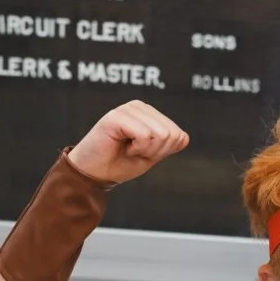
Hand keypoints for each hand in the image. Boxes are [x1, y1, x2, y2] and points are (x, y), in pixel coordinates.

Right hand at [67, 101, 188, 184]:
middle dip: (155, 152)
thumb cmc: (120, 164)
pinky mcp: (117, 116)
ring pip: (159, 134)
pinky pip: (144, 135)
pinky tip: (122, 146)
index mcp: (149, 114)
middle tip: (134, 152)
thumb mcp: (150, 155)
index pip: (178, 135)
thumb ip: (167, 145)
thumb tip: (184, 138)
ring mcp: (128, 109)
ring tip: (128, 148)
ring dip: (145, 150)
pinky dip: (136, 148)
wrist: (95, 174)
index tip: (143, 153)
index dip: (163, 152)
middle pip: (170, 134)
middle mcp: (139, 106)